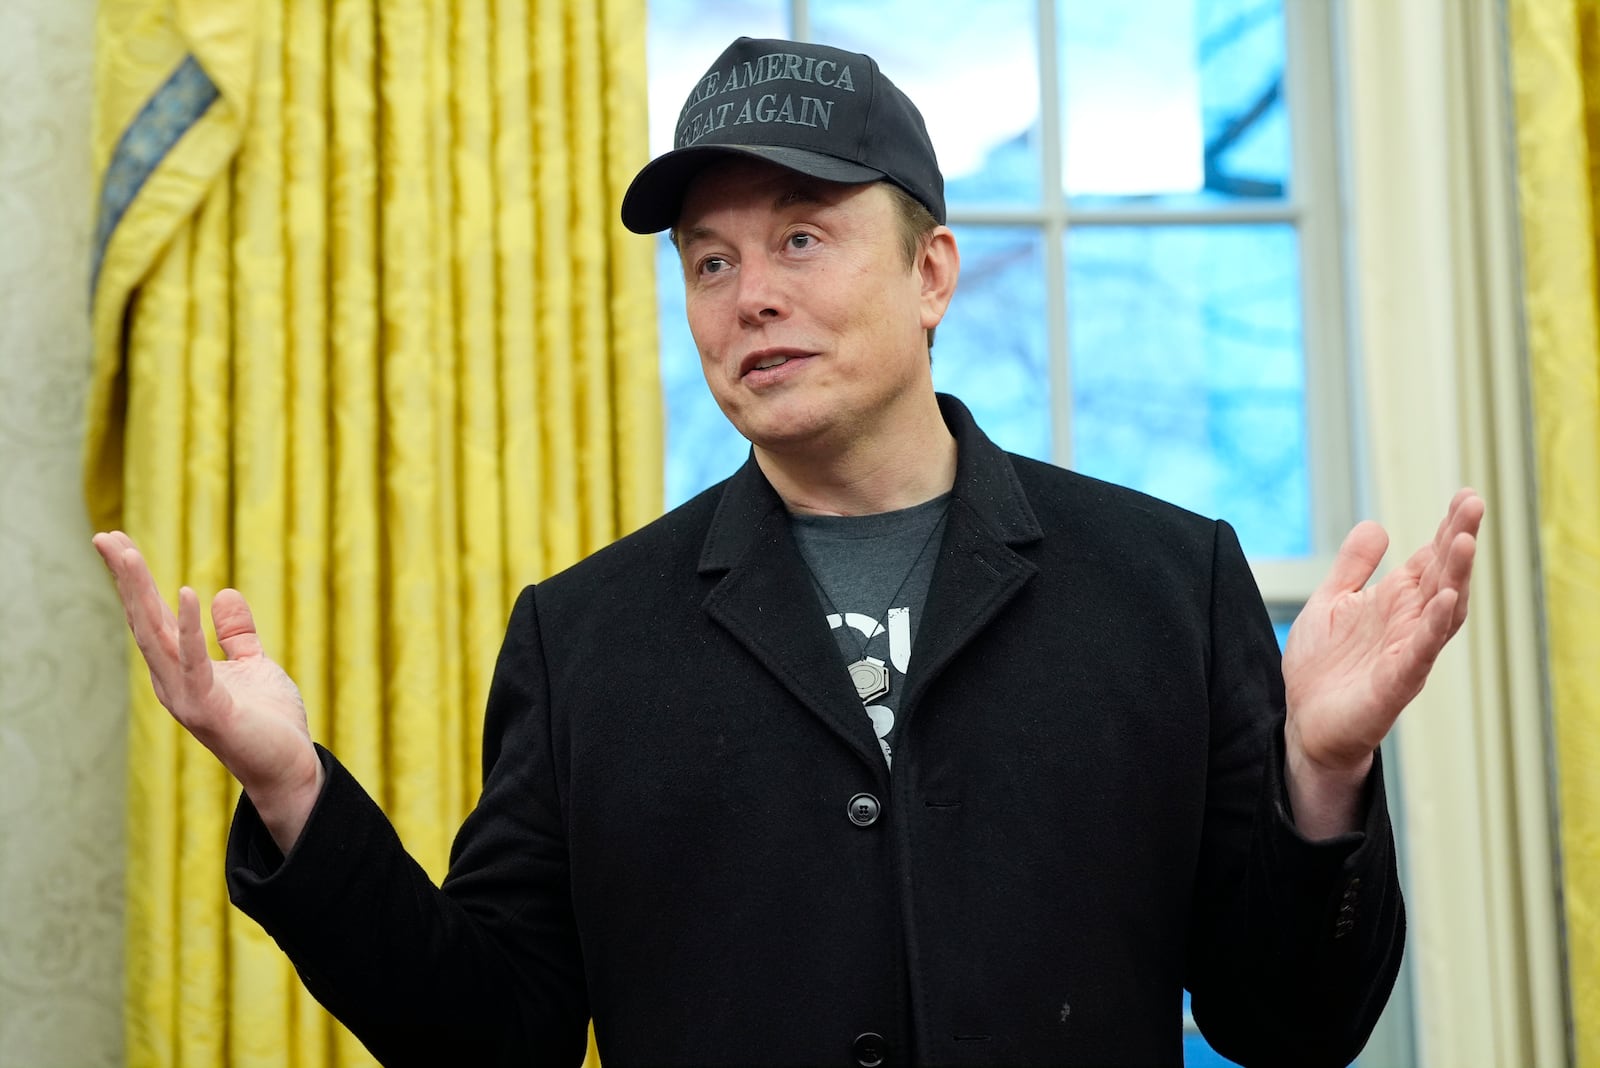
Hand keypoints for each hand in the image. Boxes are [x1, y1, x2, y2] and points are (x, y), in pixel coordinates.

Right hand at [93, 531, 323, 851]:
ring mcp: (185, 697)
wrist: (289, 767)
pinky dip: (188, 627)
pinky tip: (183, 592)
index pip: (151, 616)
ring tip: (125, 554)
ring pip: (155, 636)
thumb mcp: (254, 665)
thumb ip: (236, 634)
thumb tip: (223, 594)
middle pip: (143, 620)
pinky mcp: (208, 709)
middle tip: (104, 536)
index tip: (116, 541)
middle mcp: (172, 681)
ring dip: (139, 594)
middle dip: (125, 578)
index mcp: (180, 669)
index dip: (135, 580)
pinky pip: (194, 661)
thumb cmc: (268, 721)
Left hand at [1281, 489, 1482, 835]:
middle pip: (1443, 575)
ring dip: (1455, 576)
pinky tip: (1442, 600)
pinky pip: (1421, 651)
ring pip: (1442, 609)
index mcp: (1394, 602)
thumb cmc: (1322, 667)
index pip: (1429, 559)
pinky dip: (1432, 626)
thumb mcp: (1331, 603)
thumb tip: (1377, 525)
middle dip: (1459, 539)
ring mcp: (1406, 652)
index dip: (1447, 528)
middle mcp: (1408, 623)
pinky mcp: (1395, 681)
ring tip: (1465, 540)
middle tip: (1474, 503)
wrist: (1304, 723)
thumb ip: (1353, 567)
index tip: (1465, 494)